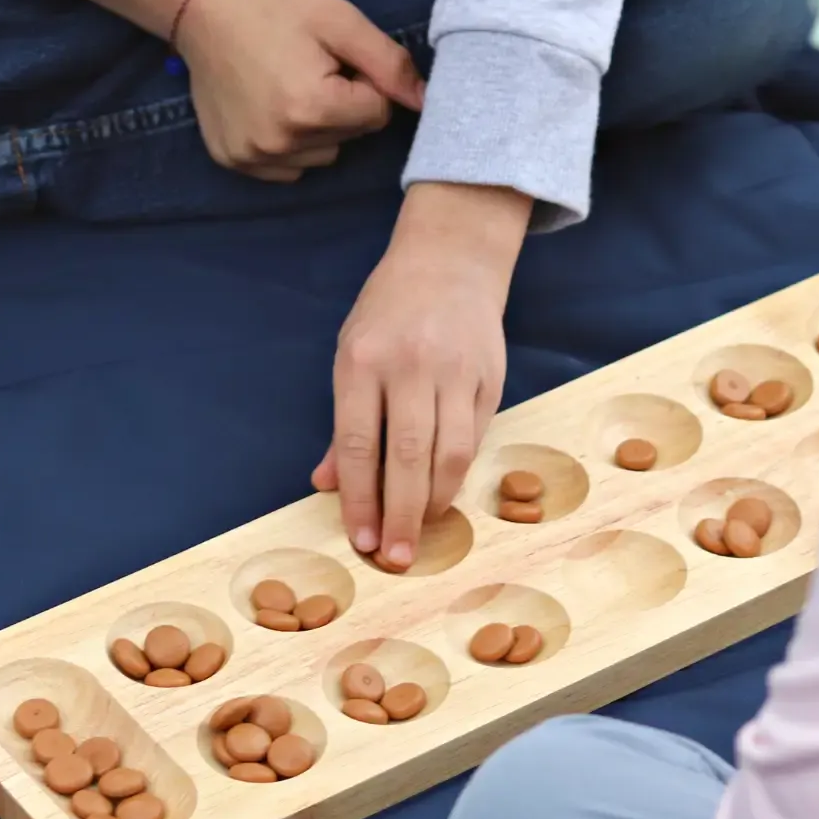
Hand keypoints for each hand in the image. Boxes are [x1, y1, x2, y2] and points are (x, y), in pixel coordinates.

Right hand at [62, 0, 423, 181]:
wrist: (200, 4)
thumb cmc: (274, 5)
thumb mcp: (340, 21)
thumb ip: (389, 64)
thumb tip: (427, 103)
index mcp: (312, 108)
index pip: (378, 114)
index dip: (364, 82)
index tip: (334, 58)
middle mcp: (282, 142)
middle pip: (351, 138)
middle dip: (343, 106)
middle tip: (308, 66)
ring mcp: (255, 157)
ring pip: (323, 156)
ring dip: (318, 128)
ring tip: (287, 84)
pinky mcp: (235, 161)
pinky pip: (289, 168)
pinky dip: (289, 144)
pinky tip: (269, 106)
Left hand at [313, 183, 532, 565]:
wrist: (450, 261)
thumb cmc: (389, 313)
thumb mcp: (351, 355)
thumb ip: (346, 424)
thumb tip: (329, 484)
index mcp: (363, 360)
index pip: (361, 444)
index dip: (360, 499)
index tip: (361, 540)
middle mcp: (411, 366)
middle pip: (408, 456)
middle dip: (400, 515)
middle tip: (395, 557)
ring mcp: (455, 371)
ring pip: (450, 453)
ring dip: (435, 502)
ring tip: (421, 532)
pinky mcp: (490, 377)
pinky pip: (475, 437)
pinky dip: (458, 473)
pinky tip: (444, 493)